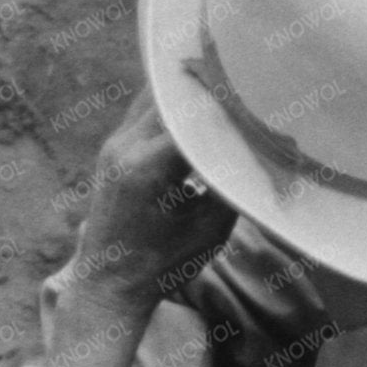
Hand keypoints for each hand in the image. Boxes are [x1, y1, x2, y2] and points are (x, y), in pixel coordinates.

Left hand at [61, 95, 236, 328]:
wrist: (108, 283)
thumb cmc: (163, 264)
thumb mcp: (210, 230)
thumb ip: (231, 186)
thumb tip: (257, 151)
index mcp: (147, 167)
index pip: (193, 117)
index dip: (227, 107)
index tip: (258, 99)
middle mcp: (124, 147)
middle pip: (171, 97)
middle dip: (207, 90)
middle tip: (244, 83)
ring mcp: (113, 145)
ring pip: (153, 97)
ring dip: (185, 95)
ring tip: (223, 89)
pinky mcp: (112, 148)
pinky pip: (143, 112)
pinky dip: (169, 107)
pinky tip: (196, 108)